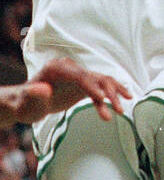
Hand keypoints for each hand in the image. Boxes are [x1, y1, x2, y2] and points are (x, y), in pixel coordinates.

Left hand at [6, 57, 130, 124]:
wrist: (28, 103)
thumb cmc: (26, 104)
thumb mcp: (26, 103)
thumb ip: (34, 95)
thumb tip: (43, 89)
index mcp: (57, 69)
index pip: (79, 75)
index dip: (92, 86)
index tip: (102, 99)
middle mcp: (70, 69)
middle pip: (95, 77)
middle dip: (109, 93)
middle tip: (119, 110)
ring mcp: (78, 76)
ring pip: (102, 81)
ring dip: (114, 94)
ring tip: (122, 111)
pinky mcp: (83, 84)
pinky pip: (100, 88)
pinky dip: (111, 97)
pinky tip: (120, 106)